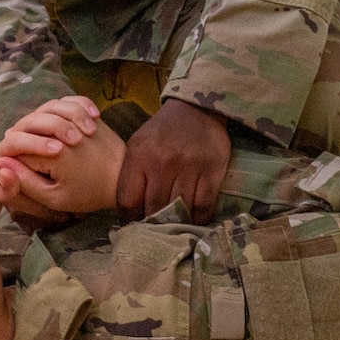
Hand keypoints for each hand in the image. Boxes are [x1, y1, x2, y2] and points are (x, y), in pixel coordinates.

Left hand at [0, 102, 126, 216]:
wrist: (110, 184)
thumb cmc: (77, 195)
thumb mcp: (52, 197)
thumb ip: (24, 184)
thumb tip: (0, 163)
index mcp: (17, 158)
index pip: (12, 142)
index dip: (33, 143)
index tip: (58, 150)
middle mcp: (29, 136)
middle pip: (32, 119)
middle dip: (55, 126)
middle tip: (77, 139)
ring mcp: (48, 123)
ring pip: (51, 107)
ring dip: (71, 114)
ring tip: (90, 130)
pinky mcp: (65, 115)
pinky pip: (69, 101)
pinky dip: (82, 104)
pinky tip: (96, 115)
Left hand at [115, 99, 230, 222]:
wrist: (195, 109)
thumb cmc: (162, 132)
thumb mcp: (138, 145)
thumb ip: (131, 175)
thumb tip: (128, 212)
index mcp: (139, 156)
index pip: (128, 201)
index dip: (129, 220)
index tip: (133, 226)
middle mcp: (162, 162)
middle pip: (154, 209)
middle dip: (153, 223)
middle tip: (155, 230)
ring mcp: (189, 167)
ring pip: (178, 211)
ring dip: (175, 222)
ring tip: (174, 226)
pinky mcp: (212, 171)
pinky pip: (203, 207)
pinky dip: (197, 218)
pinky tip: (193, 218)